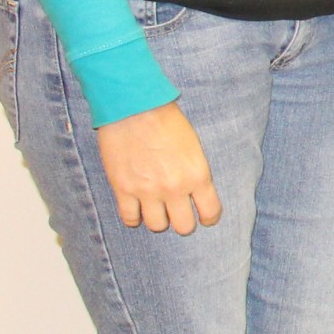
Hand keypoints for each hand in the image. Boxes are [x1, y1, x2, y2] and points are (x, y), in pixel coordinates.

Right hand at [96, 102, 219, 234]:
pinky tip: (136, 210)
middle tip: (179, 214)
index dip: (209, 218)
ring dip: (159, 220)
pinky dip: (133, 218)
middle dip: (183, 222)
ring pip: (157, 226)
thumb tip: (195, 192)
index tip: (205, 218)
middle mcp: (174, 188)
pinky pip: (129, 218)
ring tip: (157, 210)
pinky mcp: (123, 189)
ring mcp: (147, 191)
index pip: (210, 212)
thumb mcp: (194, 146)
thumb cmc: (167, 121)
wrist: (134, 107)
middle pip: (184, 226)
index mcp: (197, 175)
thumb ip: (195, 172)